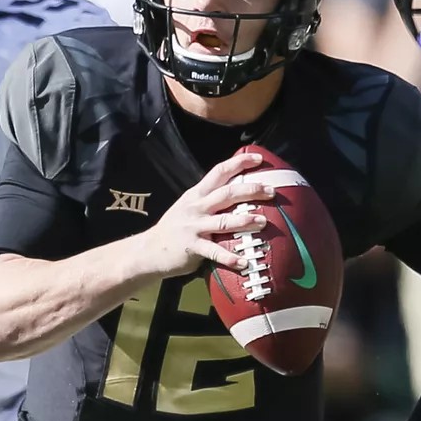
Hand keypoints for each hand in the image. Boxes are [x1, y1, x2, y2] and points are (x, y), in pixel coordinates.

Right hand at [133, 149, 273, 278]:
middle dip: (251, 190)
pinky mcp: (192, 247)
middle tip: (271, 191)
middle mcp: (197, 207)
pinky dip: (230, 257)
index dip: (239, 163)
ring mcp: (194, 227)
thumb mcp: (189, 206)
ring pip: (223, 221)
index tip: (259, 158)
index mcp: (197, 194)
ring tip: (263, 221)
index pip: (219, 172)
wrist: (148, 250)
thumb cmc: (175, 228)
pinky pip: (214, 251)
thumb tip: (238, 191)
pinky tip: (244, 262)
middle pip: (227, 193)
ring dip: (244, 220)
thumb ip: (209, 199)